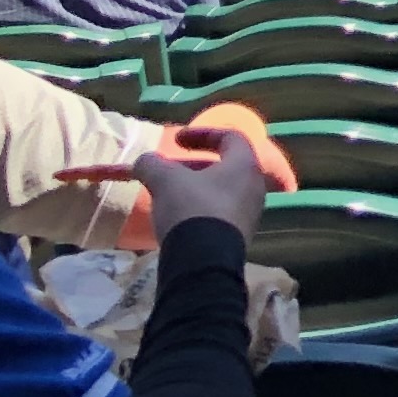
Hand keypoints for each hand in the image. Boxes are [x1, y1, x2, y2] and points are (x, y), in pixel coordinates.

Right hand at [64, 126, 268, 242]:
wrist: (203, 263)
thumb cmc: (191, 209)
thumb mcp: (166, 180)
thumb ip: (153, 164)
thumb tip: (143, 160)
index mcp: (245, 165)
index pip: (231, 137)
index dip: (202, 134)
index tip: (176, 140)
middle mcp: (254, 187)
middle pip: (225, 166)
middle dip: (193, 165)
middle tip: (168, 171)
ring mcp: (249, 214)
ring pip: (220, 191)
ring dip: (194, 189)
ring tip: (166, 196)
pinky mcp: (237, 236)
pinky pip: (218, 213)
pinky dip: (198, 209)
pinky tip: (175, 220)